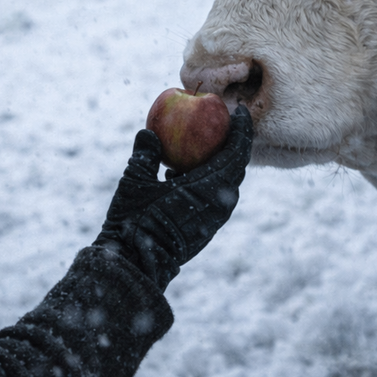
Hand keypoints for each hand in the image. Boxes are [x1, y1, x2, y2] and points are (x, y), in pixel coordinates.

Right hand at [94, 105, 253, 289]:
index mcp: (209, 187)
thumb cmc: (136, 222)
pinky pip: (215, 196)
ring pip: (226, 182)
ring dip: (219, 161)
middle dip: (232, 142)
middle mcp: (219, 203)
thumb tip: (148, 133)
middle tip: (222, 122)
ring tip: (202, 144)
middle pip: (236, 165)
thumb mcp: (135, 182)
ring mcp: (215, 218)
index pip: (237, 151)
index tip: (238, 110)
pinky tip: (181, 173)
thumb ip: (144, 154)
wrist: (139, 266)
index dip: (241, 129)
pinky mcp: (205, 228)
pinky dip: (207, 179)